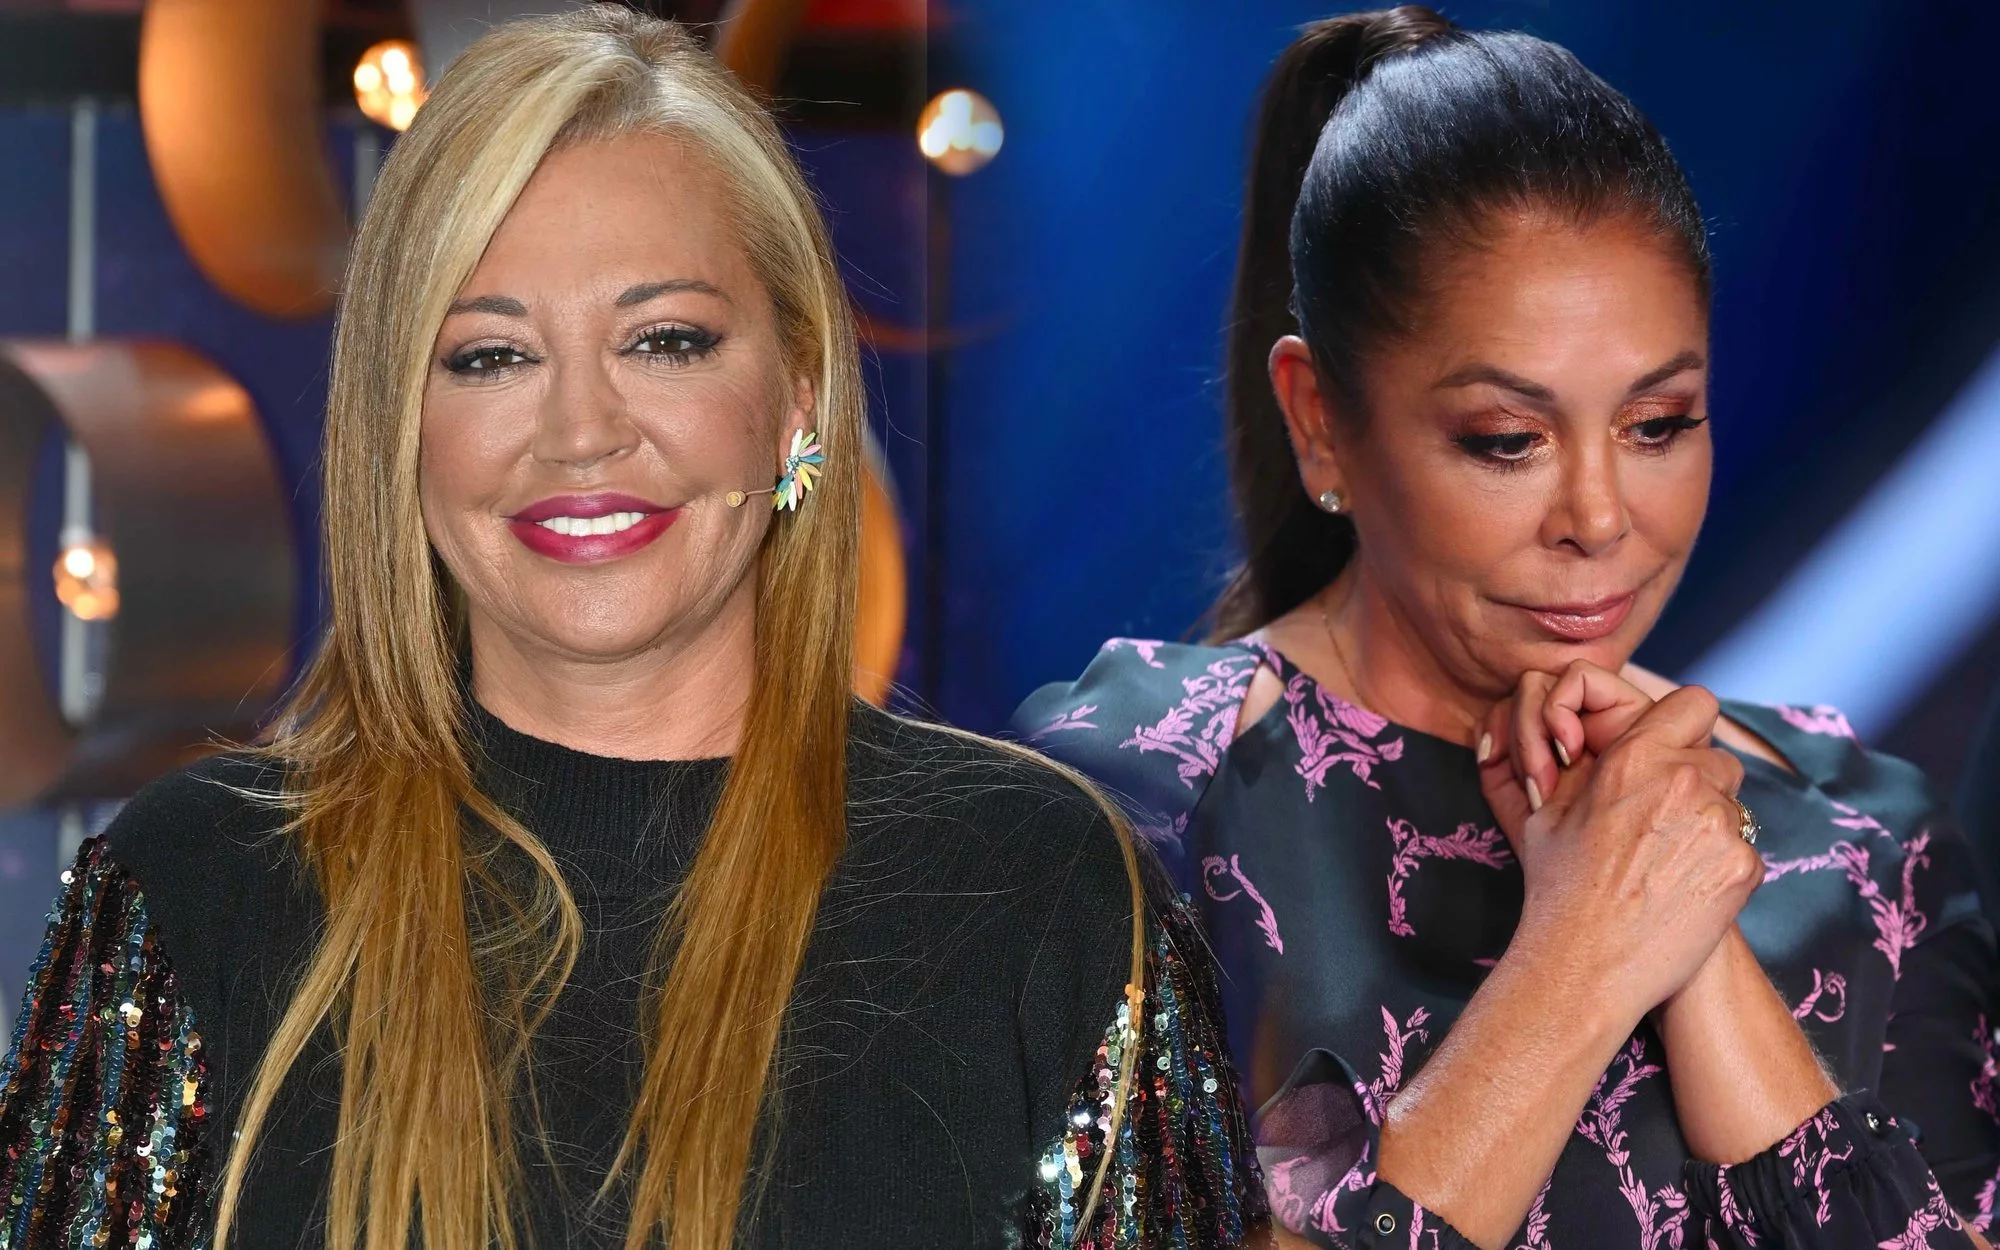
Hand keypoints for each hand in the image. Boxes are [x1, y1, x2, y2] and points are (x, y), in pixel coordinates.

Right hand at [1479, 681, 1758, 1025]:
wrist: (1584, 966)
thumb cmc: (1557, 888)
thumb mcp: (1550, 811)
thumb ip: (1593, 767)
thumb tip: (1602, 746)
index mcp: (1634, 756)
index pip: (1694, 702)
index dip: (1685, 723)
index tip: (1672, 748)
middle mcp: (1685, 780)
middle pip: (1718, 758)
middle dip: (1697, 782)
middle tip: (1663, 820)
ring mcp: (1721, 825)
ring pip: (1733, 805)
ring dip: (1708, 824)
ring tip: (1667, 863)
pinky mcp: (1744, 867)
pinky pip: (1742, 850)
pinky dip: (1720, 866)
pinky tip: (1682, 891)